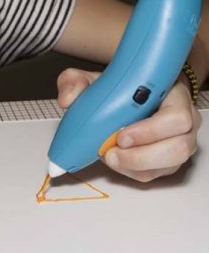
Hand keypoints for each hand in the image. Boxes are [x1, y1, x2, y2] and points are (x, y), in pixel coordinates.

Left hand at [56, 68, 200, 181]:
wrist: (125, 95)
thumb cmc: (119, 87)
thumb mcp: (93, 78)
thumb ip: (75, 82)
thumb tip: (68, 99)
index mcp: (173, 96)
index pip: (177, 116)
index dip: (151, 130)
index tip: (121, 135)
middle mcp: (184, 122)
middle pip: (179, 147)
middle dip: (142, 155)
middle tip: (111, 152)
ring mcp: (177, 143)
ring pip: (168, 165)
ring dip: (135, 166)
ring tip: (109, 156)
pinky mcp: (166, 160)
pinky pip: (154, 174)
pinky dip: (131, 171)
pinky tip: (114, 159)